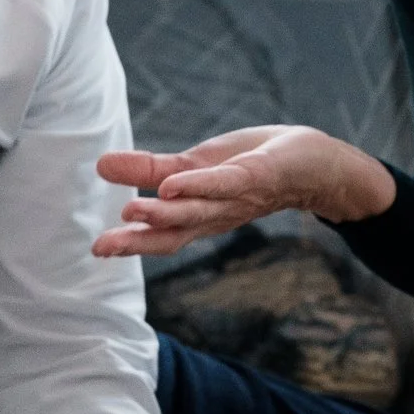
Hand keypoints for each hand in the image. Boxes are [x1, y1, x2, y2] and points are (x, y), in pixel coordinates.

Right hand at [92, 125, 393, 257]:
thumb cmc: (254, 165)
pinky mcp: (254, 175)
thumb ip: (151, 169)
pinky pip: (223, 182)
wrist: (316, 163)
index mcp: (199, 214)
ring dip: (163, 215)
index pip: (162, 233)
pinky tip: (171, 186)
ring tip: (131, 213)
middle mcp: (216, 214)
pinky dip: (197, 185)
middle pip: (174, 233)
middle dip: (138, 242)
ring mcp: (236, 197)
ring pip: (195, 211)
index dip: (131, 243)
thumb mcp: (195, 165)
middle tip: (102, 247)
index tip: (97, 250)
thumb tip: (100, 165)